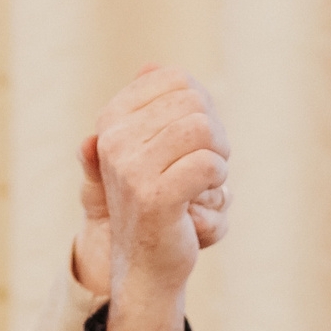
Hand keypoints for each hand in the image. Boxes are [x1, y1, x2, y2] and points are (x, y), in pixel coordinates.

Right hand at [86, 64, 228, 330]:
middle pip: (193, 102)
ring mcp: (130, 168)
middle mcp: (114, 139)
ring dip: (218, 155)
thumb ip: (153, 107)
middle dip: (214, 131)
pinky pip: (208, 164)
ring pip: (203, 129)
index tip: (196, 136)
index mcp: (112, 119)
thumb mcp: (150, 148)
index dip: (201, 104)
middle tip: (207, 161)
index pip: (175, 78)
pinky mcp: (154, 197)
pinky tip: (204, 194)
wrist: (146, 264)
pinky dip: (218, 179)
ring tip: (207, 178)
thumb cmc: (157, 201)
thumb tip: (154, 66)